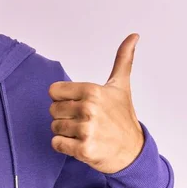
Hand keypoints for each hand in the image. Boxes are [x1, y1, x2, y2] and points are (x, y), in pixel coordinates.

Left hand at [48, 34, 144, 173]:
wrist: (133, 152)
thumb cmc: (123, 117)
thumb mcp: (121, 86)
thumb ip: (123, 59)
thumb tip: (134, 35)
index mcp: (92, 91)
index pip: (53, 91)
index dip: (63, 98)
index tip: (78, 104)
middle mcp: (89, 109)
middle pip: (53, 110)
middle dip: (64, 116)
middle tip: (84, 121)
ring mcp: (87, 130)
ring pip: (54, 127)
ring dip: (65, 132)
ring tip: (84, 133)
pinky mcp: (84, 150)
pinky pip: (56, 144)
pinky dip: (64, 146)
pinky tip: (80, 144)